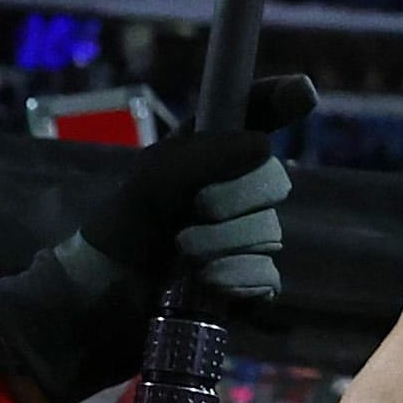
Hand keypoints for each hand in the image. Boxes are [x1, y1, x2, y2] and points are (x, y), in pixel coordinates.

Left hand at [0, 75, 313, 402]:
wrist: (98, 309)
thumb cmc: (114, 238)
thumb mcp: (149, 186)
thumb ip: (203, 159)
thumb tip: (264, 146)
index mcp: (202, 158)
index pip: (250, 117)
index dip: (278, 100)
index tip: (304, 93)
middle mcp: (227, 193)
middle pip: (274, 181)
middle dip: (236, 201)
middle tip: (193, 213)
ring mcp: (239, 241)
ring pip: (270, 233)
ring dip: (225, 246)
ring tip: (183, 257)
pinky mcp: (245, 285)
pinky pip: (269, 277)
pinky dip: (240, 280)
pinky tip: (210, 285)